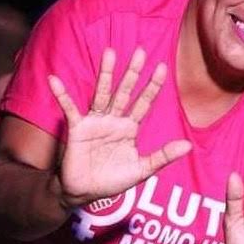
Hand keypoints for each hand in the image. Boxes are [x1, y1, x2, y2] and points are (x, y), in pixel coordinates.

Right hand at [49, 47, 190, 206]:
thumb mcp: (142, 169)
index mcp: (130, 128)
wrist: (86, 193)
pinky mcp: (78, 128)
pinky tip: (55, 80)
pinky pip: (70, 109)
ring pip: (102, 93)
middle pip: (125, 91)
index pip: (143, 103)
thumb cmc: (113, 180)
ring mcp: (96, 122)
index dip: (152, 86)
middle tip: (141, 51)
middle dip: (132, 73)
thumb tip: (188, 146)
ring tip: (110, 53)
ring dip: (106, 74)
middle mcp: (114, 120)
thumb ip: (163, 156)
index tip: (162, 67)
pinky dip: (62, 95)